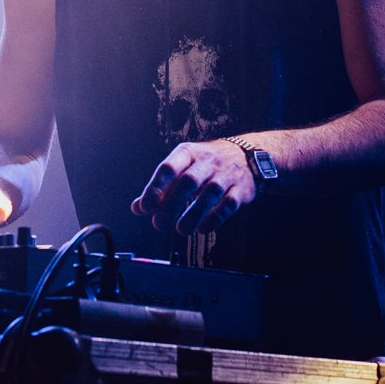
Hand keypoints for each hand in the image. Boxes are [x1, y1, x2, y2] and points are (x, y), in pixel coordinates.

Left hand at [131, 140, 254, 234]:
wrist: (247, 155)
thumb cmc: (206, 164)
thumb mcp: (183, 167)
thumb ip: (161, 188)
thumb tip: (137, 208)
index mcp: (188, 153)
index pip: (168, 168)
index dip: (155, 188)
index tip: (144, 208)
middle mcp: (208, 161)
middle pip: (188, 181)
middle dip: (172, 204)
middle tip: (158, 224)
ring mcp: (226, 175)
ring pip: (210, 193)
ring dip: (194, 213)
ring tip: (181, 230)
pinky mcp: (240, 189)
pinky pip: (229, 203)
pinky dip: (216, 217)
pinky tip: (203, 229)